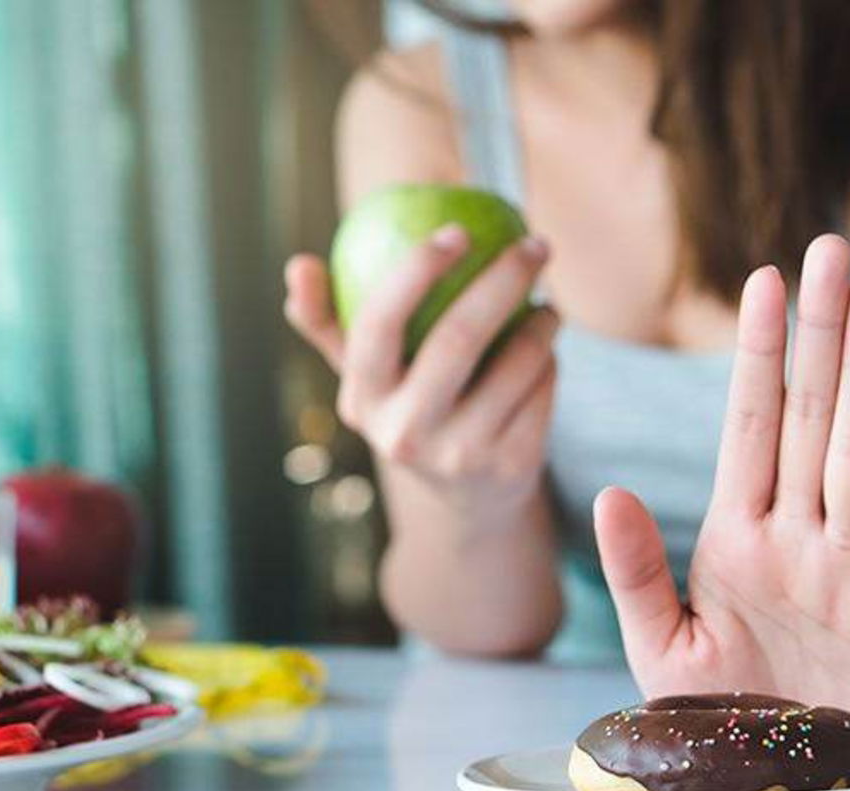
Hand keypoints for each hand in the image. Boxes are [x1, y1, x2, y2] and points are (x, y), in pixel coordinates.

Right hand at [284, 225, 558, 519]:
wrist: (467, 500)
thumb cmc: (410, 410)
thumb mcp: (367, 379)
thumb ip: (329, 323)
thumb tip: (299, 264)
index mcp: (363, 400)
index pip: (378, 323)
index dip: (416, 270)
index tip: (455, 231)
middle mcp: (406, 433)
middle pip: (459, 336)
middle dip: (504, 278)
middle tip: (534, 245)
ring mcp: (460, 455)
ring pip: (517, 361)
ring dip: (542, 322)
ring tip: (546, 305)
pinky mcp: (510, 466)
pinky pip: (543, 389)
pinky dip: (550, 361)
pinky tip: (548, 352)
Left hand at [593, 235, 849, 738]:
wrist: (782, 785)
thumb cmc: (723, 714)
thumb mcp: (662, 644)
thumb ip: (637, 568)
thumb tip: (608, 490)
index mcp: (738, 536)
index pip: (748, 426)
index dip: (756, 354)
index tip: (761, 282)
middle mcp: (799, 537)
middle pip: (808, 418)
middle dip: (817, 336)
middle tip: (828, 251)